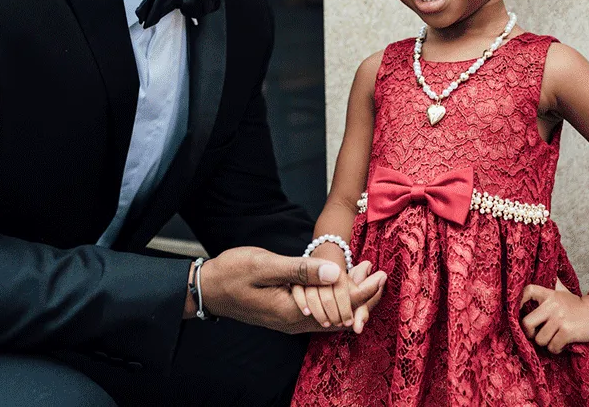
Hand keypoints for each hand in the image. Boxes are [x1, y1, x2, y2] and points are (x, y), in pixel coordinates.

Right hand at [199, 246, 384, 333]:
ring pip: (332, 314)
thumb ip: (300, 270)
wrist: (208, 288)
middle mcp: (296, 323)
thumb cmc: (233, 273)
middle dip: (363, 294)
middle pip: (341, 314)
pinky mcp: (288, 314)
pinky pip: (320, 311)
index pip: (340, 306)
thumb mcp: (266, 266)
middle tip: (379, 272)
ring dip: (350, 295)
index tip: (380, 274)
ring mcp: (292, 321)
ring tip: (366, 272)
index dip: (363, 290)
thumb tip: (333, 271)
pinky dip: (335, 297)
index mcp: (293, 312)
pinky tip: (340, 281)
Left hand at [520, 279, 588, 353]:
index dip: (519, 301)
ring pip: (540, 339)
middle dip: (529, 333)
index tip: (520, 311)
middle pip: (527, 323)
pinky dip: (556, 349)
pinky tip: (561, 344)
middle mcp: (552, 305)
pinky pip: (552, 346)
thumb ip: (553, 286)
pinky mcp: (567, 331)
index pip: (529, 290)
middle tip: (536, 335)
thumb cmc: (578, 305)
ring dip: (546, 343)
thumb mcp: (563, 292)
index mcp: (550, 294)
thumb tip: (548, 274)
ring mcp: (560, 319)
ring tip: (553, 339)